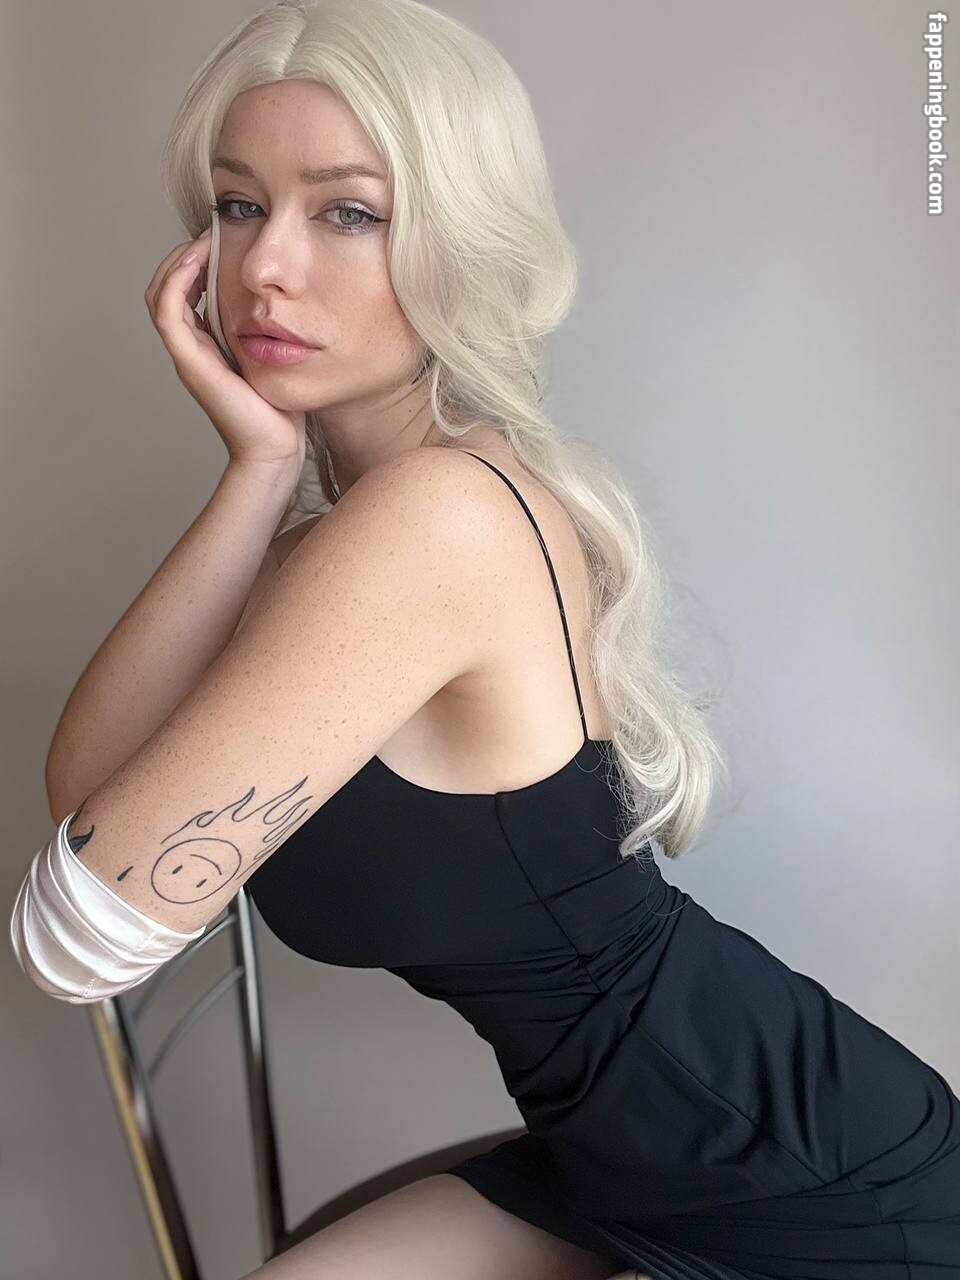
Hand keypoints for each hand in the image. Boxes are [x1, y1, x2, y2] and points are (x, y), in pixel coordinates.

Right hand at [144, 229, 305, 473]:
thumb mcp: (276, 357)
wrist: (274, 449)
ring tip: (204, 239)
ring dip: (178, 261)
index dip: (196, 262)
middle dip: (183, 255)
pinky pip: (168, 309)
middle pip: (166, 287)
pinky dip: (178, 279)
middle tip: (209, 232)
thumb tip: (288, 298)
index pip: (185, 292)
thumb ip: (270, 330)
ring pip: (160, 293)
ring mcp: (186, 355)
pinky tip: (201, 260)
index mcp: (207, 346)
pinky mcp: (189, 361)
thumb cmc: (280, 411)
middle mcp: (192, 348)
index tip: (221, 238)